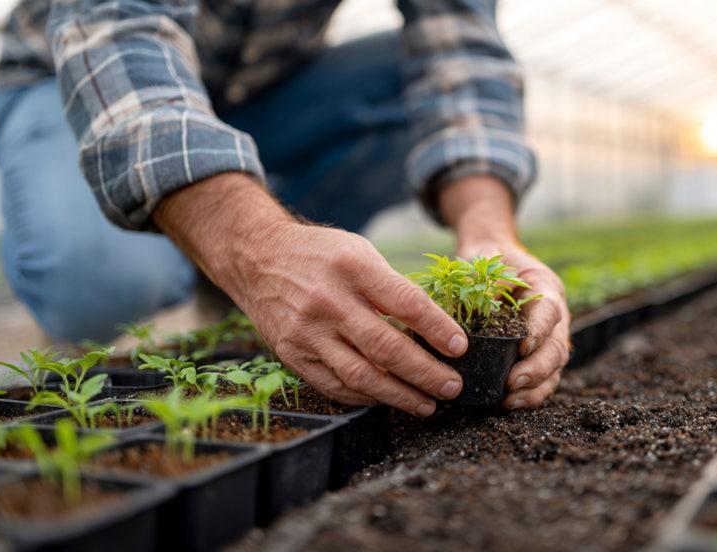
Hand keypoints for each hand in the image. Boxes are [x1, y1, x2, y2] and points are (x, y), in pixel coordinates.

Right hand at [154, 174, 466, 415]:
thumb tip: (434, 327)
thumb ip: (391, 287)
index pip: (406, 304)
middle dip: (426, 373)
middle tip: (452, 386)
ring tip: (427, 404)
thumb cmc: (320, 254)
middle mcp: (328, 301)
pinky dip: (366, 397)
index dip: (437, 329)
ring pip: (361, 375)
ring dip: (400, 396)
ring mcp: (307, 332)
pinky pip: (335, 385)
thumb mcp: (360, 252)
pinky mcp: (292, 354)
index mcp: (353, 267)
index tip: (460, 348)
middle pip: (386, 348)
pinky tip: (388, 399)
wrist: (256, 257)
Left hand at [458, 242, 570, 408]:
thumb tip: (471, 302)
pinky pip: (540, 380)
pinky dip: (528, 395)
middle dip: (538, 368)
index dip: (539, 331)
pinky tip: (507, 403)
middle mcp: (553, 316)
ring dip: (535, 388)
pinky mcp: (536, 355)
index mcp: (545, 288)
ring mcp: (547, 338)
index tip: (523, 347)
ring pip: (553, 368)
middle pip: (556, 346)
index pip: (549, 311)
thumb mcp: (483, 259)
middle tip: (514, 382)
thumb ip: (481, 278)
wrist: (489, 258)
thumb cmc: (487, 258)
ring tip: (510, 400)